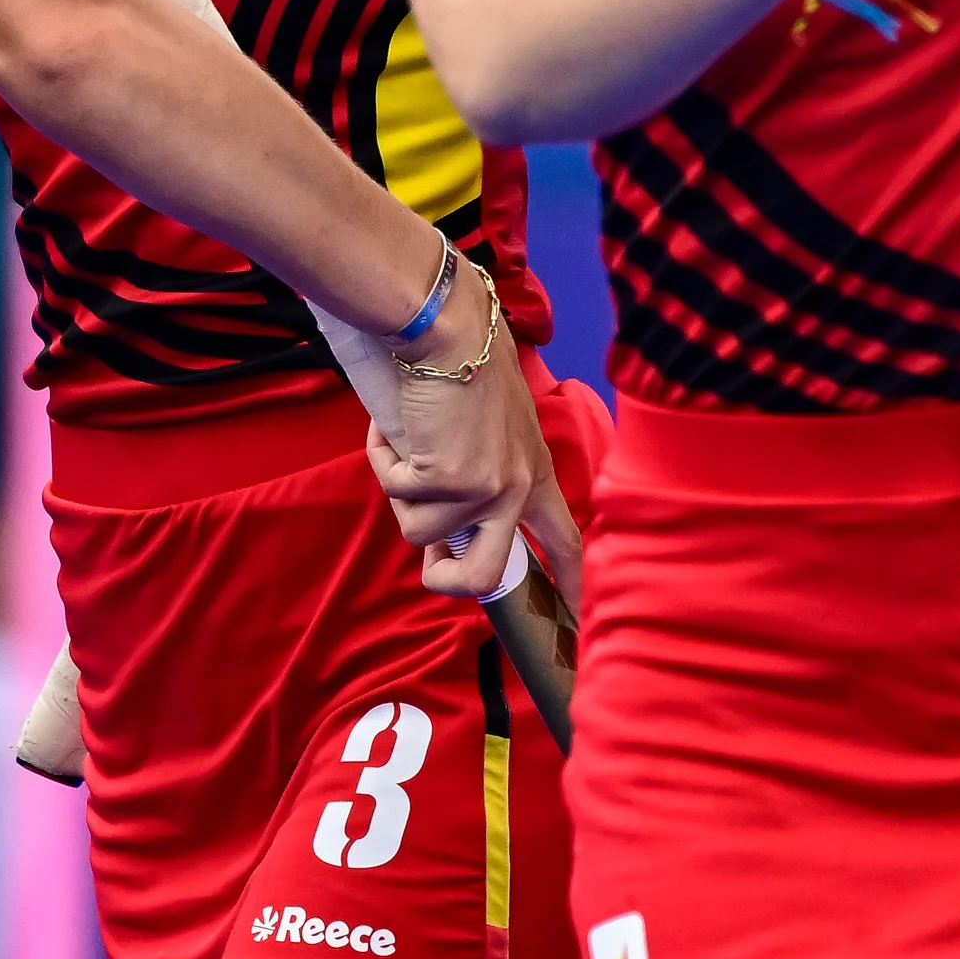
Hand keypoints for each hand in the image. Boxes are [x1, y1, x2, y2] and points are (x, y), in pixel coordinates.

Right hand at [361, 269, 583, 604]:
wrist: (450, 330)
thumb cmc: (467, 363)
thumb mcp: (494, 426)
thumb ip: (484, 471)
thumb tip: (444, 522)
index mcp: (535, 474)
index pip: (565, 543)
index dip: (567, 585)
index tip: (574, 628)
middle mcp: (516, 489)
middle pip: (483, 577)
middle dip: (446, 579)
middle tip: (431, 561)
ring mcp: (483, 489)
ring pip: (420, 532)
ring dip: (401, 488)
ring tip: (408, 442)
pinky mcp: (447, 479)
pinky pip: (397, 493)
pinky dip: (385, 461)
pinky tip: (395, 428)